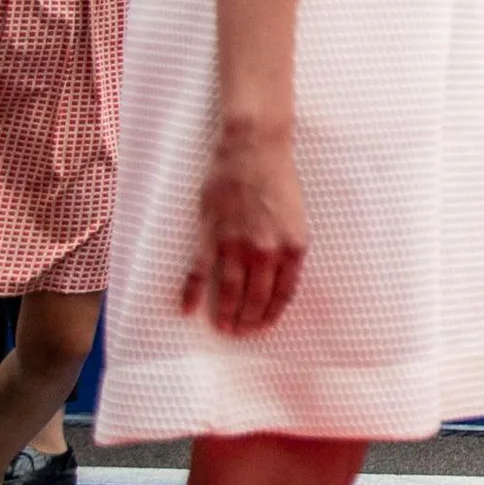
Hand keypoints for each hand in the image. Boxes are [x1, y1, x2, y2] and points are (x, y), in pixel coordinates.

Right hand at [183, 123, 307, 334]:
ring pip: (229, 290)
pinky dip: (192, 293)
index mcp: (293, 246)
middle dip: (249, 320)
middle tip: (240, 334)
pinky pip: (199, 272)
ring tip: (221, 327)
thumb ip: (287, 248)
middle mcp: (266, 250)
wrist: (255, 150)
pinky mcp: (211, 234)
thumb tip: (278, 276)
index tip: (264, 327)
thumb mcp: (296, 217)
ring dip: (225, 313)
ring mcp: (237, 244)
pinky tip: (187, 309)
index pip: (284, 293)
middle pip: (256, 297)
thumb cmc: (279, 180)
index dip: (272, 314)